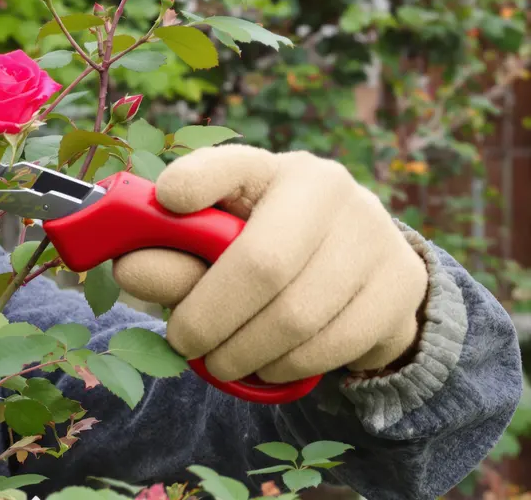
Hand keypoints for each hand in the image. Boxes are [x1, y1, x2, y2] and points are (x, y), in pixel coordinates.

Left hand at [110, 144, 429, 383]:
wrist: (358, 273)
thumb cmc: (264, 252)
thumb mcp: (214, 249)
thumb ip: (170, 258)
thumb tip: (127, 268)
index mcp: (269, 168)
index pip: (231, 165)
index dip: (199, 180)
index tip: (169, 199)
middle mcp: (329, 187)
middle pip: (262, 264)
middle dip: (211, 317)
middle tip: (185, 344)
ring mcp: (374, 231)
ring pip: (298, 316)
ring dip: (247, 353)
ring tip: (224, 360)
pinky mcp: (403, 281)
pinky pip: (337, 343)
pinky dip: (291, 365)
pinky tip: (271, 362)